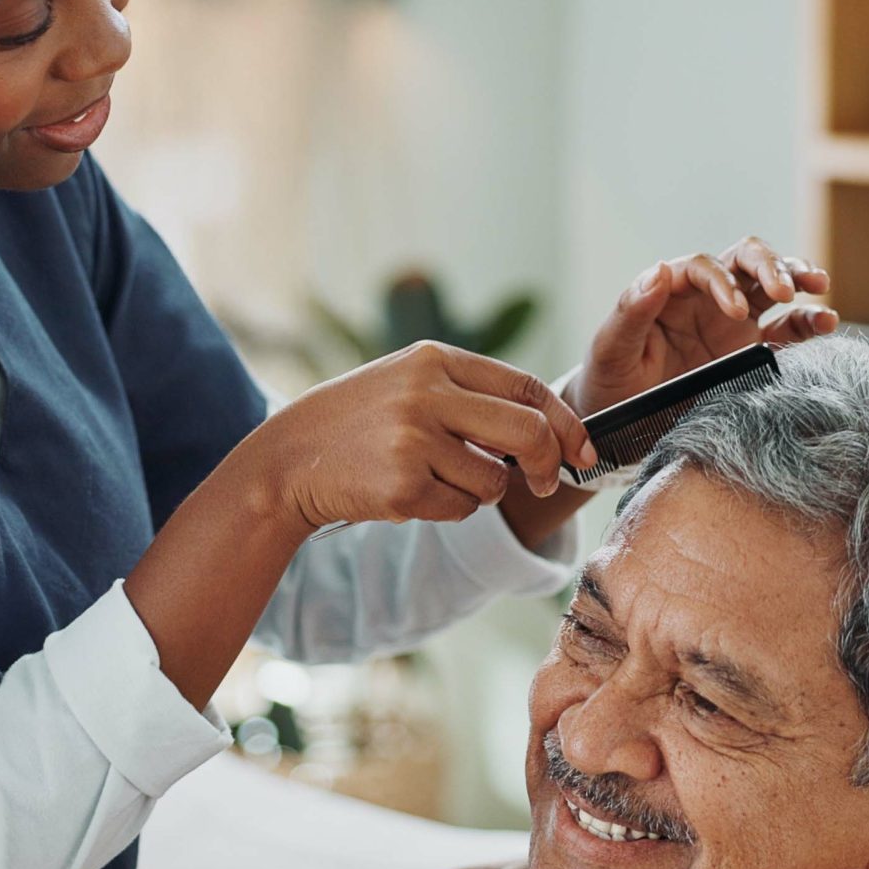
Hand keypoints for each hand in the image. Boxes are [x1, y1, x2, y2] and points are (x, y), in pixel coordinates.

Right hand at [238, 341, 596, 534]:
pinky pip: (460, 509)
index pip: (525, 386)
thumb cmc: (358, 424)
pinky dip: (446, 510)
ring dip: (480, 491)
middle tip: (545, 483)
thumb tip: (548, 431)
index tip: (582, 450)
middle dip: (548, 463)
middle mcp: (426, 392)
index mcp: (434, 358)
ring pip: (494, 480)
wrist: (286, 460)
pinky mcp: (401, 485)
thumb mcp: (409, 385)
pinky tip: (408, 494)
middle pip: (526, 432)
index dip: (565, 422)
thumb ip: (470, 396)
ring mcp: (412, 439)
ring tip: (436, 479)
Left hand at [572, 237, 837, 415]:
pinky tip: (827, 324)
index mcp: (672, 290)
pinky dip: (809, 323)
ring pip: (773, 286)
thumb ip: (631, 311)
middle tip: (786, 290)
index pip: (706, 267)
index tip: (734, 311)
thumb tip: (660, 269)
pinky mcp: (752, 352)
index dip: (724, 281)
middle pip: (747, 259)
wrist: (620, 425)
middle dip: (771, 265)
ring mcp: (735, 322)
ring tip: (819, 288)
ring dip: (798, 278)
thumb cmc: (608, 382)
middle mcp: (707, 298)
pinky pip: (787, 330)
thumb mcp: (611, 350)